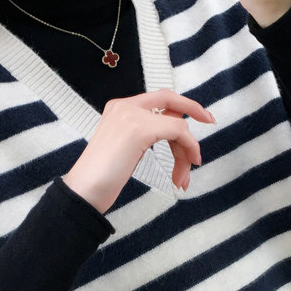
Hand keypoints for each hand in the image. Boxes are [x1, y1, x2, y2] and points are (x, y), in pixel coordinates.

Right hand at [63, 89, 214, 213]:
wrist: (84, 191)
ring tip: (180, 180)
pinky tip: (180, 174)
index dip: (187, 106)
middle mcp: (125, 105)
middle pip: (173, 111)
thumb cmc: (102, 178)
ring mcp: (132, 115)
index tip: (206, 118)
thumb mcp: (127, 149)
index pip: (162, 99)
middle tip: (194, 163)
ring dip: (184, 154)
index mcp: (119, 107)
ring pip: (177, 126)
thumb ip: (146, 135)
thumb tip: (177, 135)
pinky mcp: (139, 128)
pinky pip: (178, 132)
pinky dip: (186, 150)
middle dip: (187, 140)